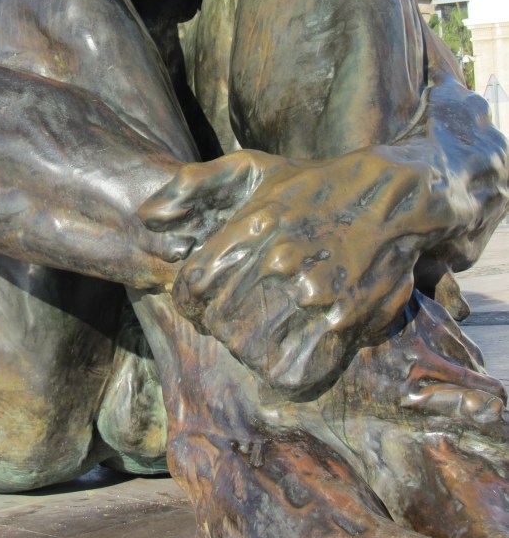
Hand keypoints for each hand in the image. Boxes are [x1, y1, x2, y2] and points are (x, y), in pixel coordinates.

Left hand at [141, 147, 452, 397]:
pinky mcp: (345, 320)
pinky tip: (289, 352)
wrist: (390, 197)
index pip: (194, 285)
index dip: (191, 302)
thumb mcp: (248, 166)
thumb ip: (192, 186)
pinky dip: (284, 371)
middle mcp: (279, 259)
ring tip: (262, 334)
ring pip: (251, 350)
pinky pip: (294, 370)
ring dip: (250, 350)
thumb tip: (147, 218)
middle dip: (220, 326)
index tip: (202, 304)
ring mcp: (314, 292)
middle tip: (237, 317)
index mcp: (252, 225)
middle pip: (219, 322)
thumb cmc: (309, 186)